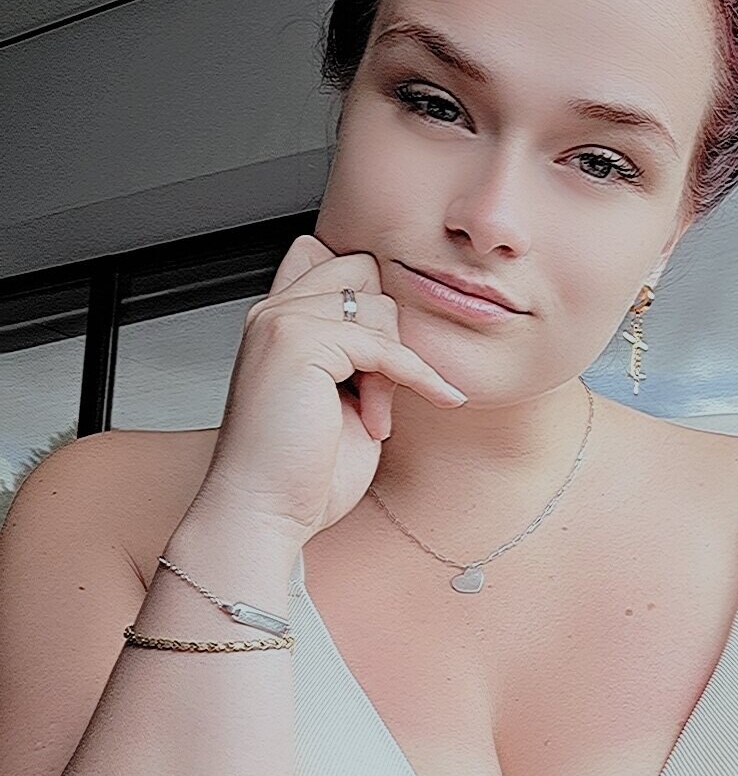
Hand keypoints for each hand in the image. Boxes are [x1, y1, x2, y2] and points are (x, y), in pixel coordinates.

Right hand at [198, 234, 467, 546]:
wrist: (263, 512)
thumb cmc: (297, 471)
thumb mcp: (342, 398)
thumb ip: (360, 353)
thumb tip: (398, 321)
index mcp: (276, 321)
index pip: (335, 262)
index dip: (372, 304)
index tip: (393, 356)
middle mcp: (272, 313)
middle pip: (365, 272)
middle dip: (387, 329)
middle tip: (379, 392)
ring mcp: (281, 322)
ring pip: (380, 307)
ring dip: (393, 367)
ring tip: (372, 417)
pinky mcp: (300, 343)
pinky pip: (386, 346)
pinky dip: (418, 377)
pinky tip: (437, 400)